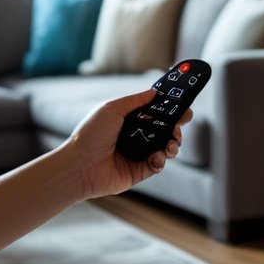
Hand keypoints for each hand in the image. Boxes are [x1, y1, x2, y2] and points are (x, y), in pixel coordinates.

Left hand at [65, 90, 192, 199]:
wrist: (79, 166)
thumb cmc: (90, 135)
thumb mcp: (112, 109)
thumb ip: (135, 100)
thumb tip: (155, 92)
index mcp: (129, 121)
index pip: (156, 114)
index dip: (171, 111)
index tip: (183, 108)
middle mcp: (136, 137)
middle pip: (165, 131)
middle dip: (177, 128)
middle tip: (179, 127)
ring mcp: (138, 155)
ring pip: (166, 148)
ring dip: (174, 144)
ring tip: (172, 145)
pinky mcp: (139, 171)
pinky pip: (159, 164)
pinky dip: (162, 160)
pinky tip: (156, 158)